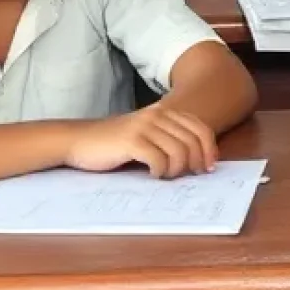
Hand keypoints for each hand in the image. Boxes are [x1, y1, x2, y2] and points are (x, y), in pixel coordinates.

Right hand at [63, 105, 217, 179]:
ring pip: (179, 152)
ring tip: (165, 176)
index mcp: (164, 112)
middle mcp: (157, 115)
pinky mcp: (132, 141)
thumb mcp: (146, 135)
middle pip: (193, 141)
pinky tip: (152, 174)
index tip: (208, 168)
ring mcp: (144, 126)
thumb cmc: (114, 144)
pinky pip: (159, 160)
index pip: (200, 128)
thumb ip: (170, 140)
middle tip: (189, 177)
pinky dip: (160, 171)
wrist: (79, 141)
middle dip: (196, 163)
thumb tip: (201, 161)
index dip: (209, 149)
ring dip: (177, 170)